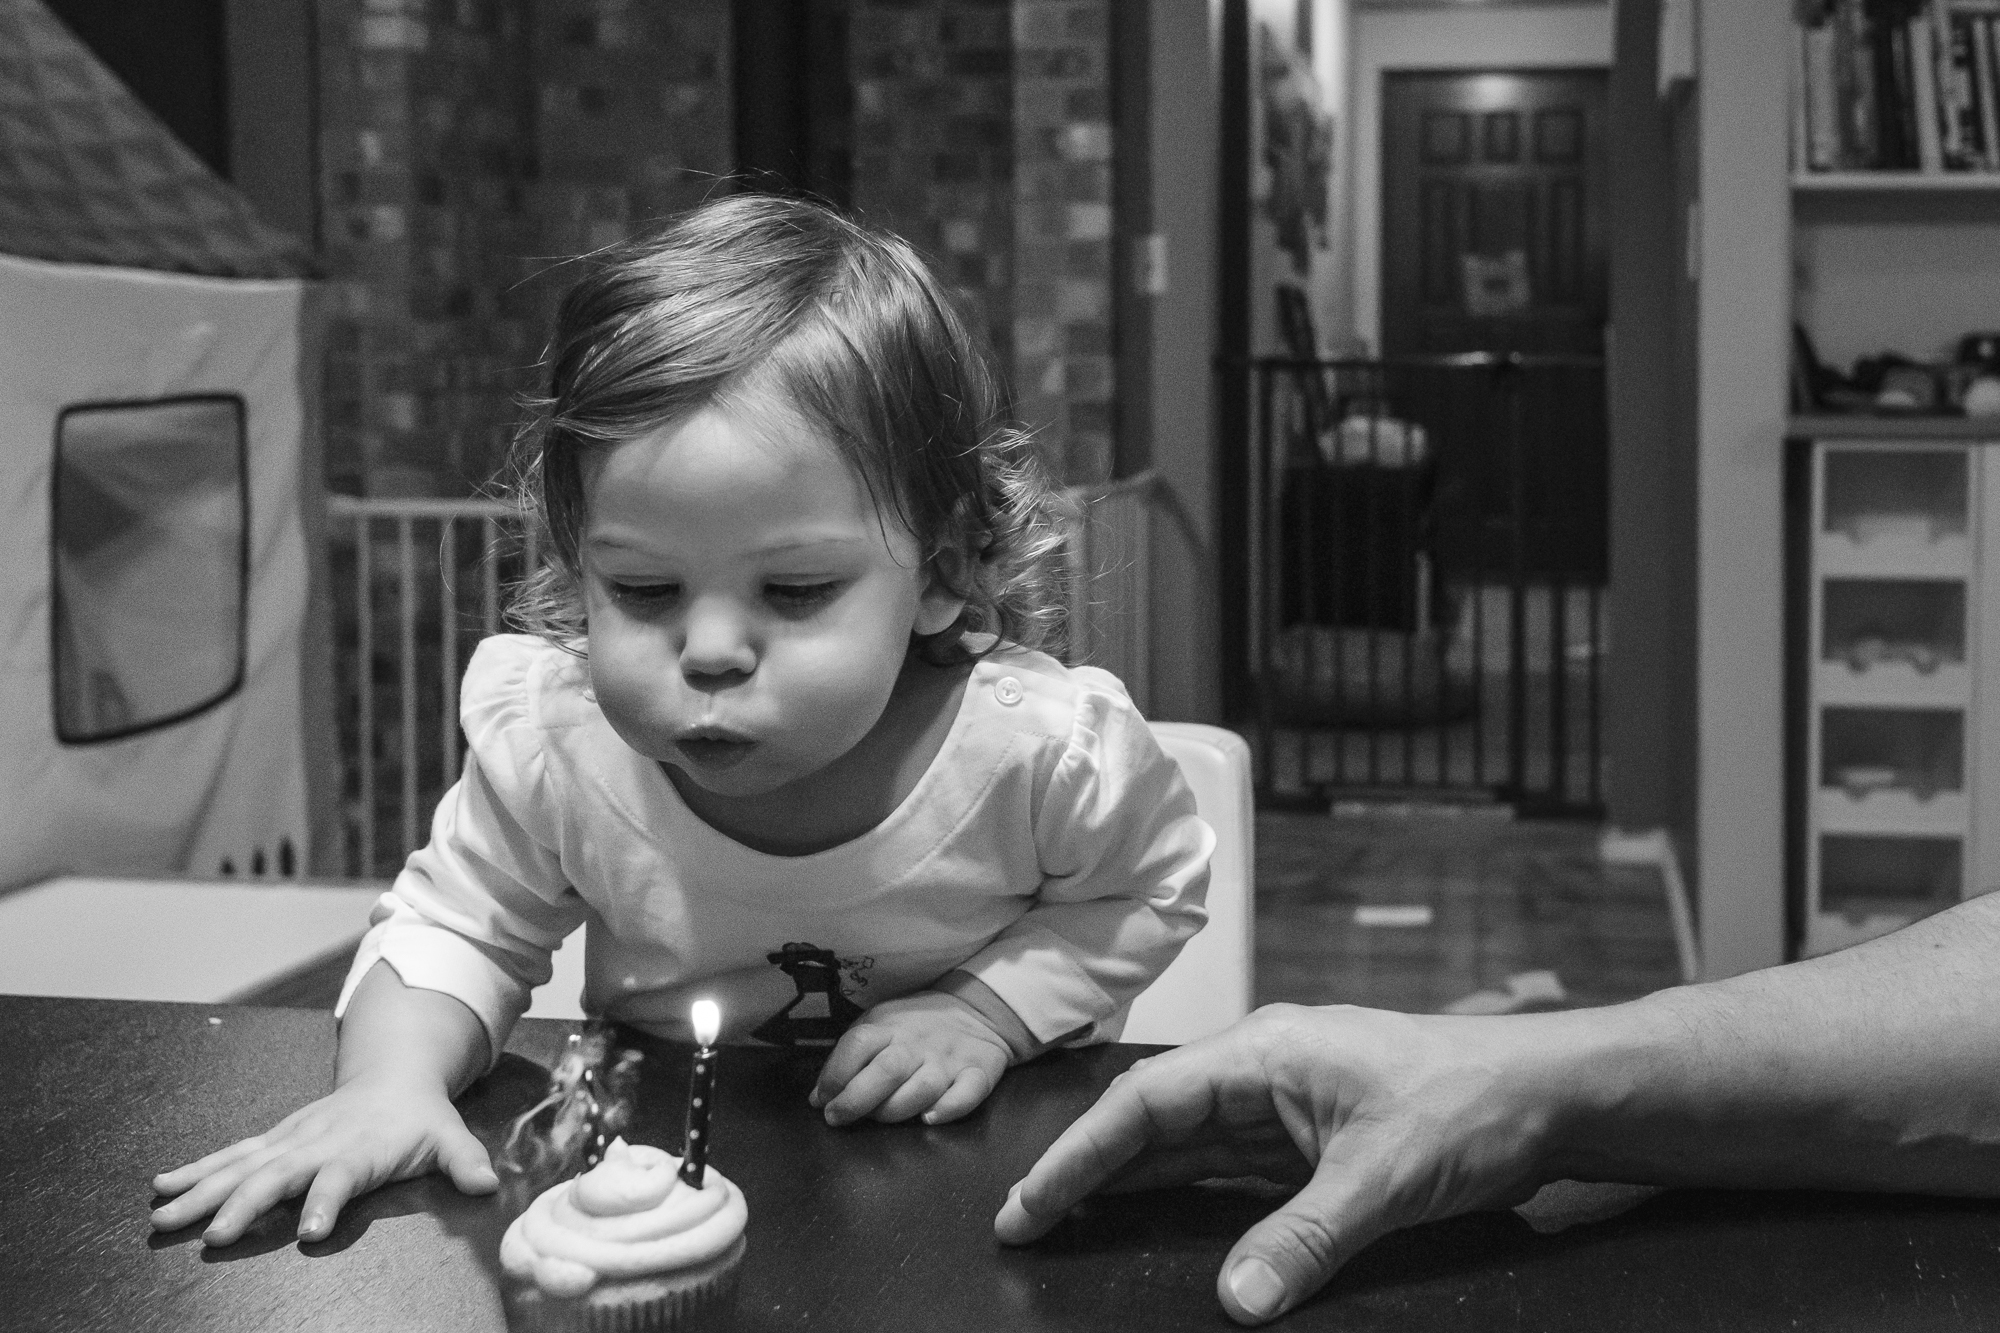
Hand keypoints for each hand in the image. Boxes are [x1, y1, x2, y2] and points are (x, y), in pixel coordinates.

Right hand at [149, 1075, 497, 1245]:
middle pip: (276, 1174)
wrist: (394, 1075)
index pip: (340, 1176)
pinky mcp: (274, 1140)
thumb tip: (489, 1184)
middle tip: (213, 1237)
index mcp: (359, 1147)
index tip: (310, 1233)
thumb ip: (466, 1161)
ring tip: (163, 1217)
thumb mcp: (450, 1135)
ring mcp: (290, 1139)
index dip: (326, 1202)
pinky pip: (230, 1156)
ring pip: (241, 1166)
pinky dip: (196, 1170)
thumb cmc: (420, 1117)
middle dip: (243, 1205)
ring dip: (202, 1191)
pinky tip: (162, 1187)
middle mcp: (317, 1142)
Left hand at [810, 990, 1013, 1126]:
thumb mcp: (877, 1027)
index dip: (834, 1074)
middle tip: (837, 1117)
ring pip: (923, 1087)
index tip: (822, 1099)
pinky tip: (930, 1117)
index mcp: (888, 1027)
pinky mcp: (977, 1073)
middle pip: (887, 1070)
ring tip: (880, 1118)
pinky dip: (950, 1108)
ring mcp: (948, 1060)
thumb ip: (848, 1059)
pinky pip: (968, 1093)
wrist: (973, 1009)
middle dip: (856, 1099)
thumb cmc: (913, 1026)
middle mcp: (917, 1044)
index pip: (857, 1044)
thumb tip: (818, 1098)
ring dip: (896, 1109)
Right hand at [993, 1004, 1561, 1324]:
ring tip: (1067, 1225)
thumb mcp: (1385, 1178)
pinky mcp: (1311, 1140)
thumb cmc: (1475, 1104)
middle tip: (1024, 1223)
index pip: (1147, 1103)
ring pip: (1185, 1146)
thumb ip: (1304, 1240)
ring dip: (1129, 1185)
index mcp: (1267, 1053)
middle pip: (1153, 1122)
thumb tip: (1236, 1301)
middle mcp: (1265, 1071)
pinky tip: (1154, 1227)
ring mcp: (1286, 1105)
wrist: (1552, 1094)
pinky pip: (1228, 1171)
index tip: (1029, 1203)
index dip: (1080, 1155)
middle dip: (1087, 1171)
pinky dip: (1184, 1198)